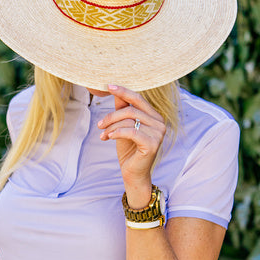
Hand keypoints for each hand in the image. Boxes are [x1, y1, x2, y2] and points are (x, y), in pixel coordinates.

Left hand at [97, 85, 166, 207]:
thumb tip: (114, 90)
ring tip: (103, 134)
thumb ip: (122, 109)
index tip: (108, 86)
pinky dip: (116, 133)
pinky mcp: (152, 144)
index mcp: (154, 116)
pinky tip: (107, 138)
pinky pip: (130, 131)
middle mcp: (160, 123)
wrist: (133, 173)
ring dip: (111, 126)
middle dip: (112, 115)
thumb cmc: (128, 149)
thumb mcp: (122, 126)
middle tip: (99, 124)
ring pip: (129, 120)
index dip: (123, 91)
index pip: (138, 98)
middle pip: (131, 109)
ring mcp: (158, 133)